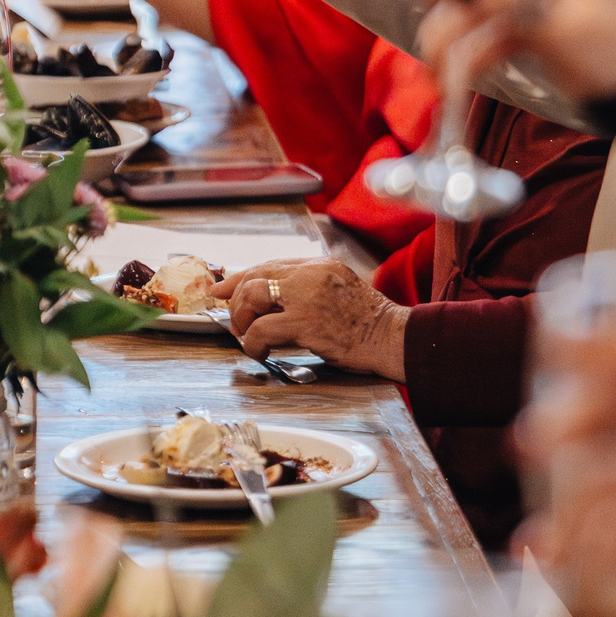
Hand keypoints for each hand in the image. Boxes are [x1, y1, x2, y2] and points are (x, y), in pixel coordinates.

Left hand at [217, 259, 407, 378]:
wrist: (393, 338)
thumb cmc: (367, 322)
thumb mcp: (338, 289)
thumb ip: (306, 287)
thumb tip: (267, 298)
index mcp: (317, 265)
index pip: (268, 265)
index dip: (239, 278)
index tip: (221, 289)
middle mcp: (310, 274)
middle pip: (254, 277)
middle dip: (235, 300)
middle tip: (235, 322)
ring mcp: (307, 297)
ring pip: (252, 297)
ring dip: (242, 319)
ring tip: (246, 335)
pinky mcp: (306, 322)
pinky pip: (262, 329)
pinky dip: (252, 342)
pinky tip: (258, 352)